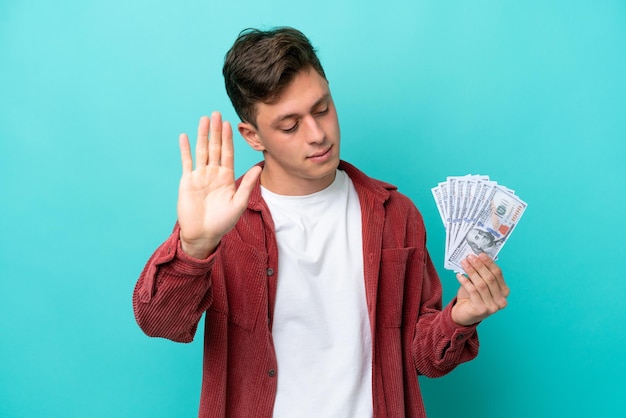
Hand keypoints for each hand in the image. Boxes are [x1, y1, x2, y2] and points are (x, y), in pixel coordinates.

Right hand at [177, 112, 261, 258]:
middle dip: (216, 131)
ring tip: (203, 119)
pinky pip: (186, 162)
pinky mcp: (187, 181)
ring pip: (201, 151)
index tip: (229, 123)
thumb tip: (258, 168)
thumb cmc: (223, 222)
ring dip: (202, 135)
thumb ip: (247, 185)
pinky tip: (184, 136)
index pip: (227, 153)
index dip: (228, 138)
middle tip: (216, 113)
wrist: (203, 234)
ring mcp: (200, 176)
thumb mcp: (238, 203)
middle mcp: (213, 173)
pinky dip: (185, 149)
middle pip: (215, 147)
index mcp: (226, 177)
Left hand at [451, 253, 509, 325]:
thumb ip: (481, 273)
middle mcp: (501, 300)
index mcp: (504, 292)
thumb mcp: (479, 284)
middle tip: (470, 257)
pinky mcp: (481, 310)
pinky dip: (465, 281)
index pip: (498, 274)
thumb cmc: (472, 298)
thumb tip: (476, 257)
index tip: (480, 254)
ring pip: (481, 284)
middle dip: (479, 266)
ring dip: (471, 271)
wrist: (463, 315)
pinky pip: (472, 291)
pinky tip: (459, 275)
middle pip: (490, 278)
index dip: (489, 263)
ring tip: (464, 263)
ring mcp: (492, 307)